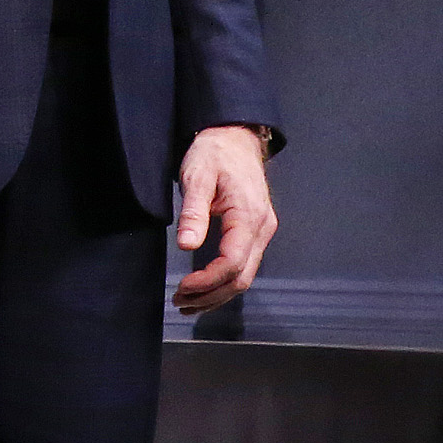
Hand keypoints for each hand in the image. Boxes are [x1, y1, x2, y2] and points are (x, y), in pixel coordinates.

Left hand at [172, 125, 277, 313]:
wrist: (235, 138)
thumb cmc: (214, 154)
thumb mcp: (196, 176)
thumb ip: (193, 212)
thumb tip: (186, 244)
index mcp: (249, 216)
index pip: (232, 263)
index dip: (207, 281)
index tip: (182, 288)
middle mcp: (262, 229)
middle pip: (242, 278)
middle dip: (211, 296)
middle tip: (180, 303)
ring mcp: (262, 232)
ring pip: (245, 276)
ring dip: (218, 294)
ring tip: (188, 303)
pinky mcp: (255, 232)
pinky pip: (244, 265)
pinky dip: (225, 282)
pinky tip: (206, 289)